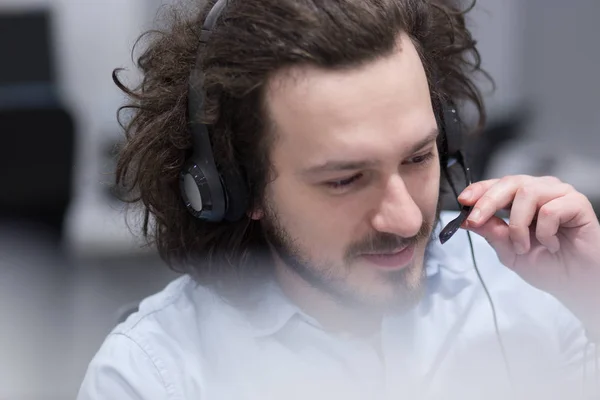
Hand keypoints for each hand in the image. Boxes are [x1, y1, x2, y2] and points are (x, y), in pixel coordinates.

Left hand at [458, 175, 599, 329]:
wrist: (577, 285)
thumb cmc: (548, 266)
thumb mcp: (510, 252)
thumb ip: (491, 233)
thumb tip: (467, 220)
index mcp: (523, 199)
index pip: (497, 185)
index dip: (479, 190)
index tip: (462, 201)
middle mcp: (541, 190)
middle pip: (510, 182)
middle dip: (487, 201)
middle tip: (475, 221)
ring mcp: (560, 194)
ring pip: (527, 193)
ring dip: (518, 224)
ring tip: (524, 246)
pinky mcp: (577, 203)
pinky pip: (550, 209)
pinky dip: (544, 230)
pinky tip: (552, 244)